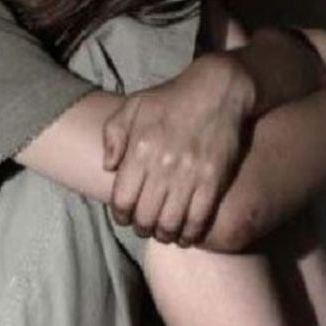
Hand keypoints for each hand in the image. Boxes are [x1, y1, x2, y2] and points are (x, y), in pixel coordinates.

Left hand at [103, 53, 254, 245]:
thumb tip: (108, 167)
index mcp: (139, 149)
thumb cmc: (171, 98)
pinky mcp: (214, 180)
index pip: (122, 200)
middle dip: (142, 228)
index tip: (125, 218)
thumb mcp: (133, 106)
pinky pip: (199, 217)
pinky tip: (186, 236)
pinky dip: (191, 233)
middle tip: (146, 227)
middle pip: (146, 216)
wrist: (217, 90)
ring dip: (165, 235)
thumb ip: (113, 135)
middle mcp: (162, 166)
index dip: (121, 216)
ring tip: (165, 234)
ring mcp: (190, 175)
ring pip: (171, 222)